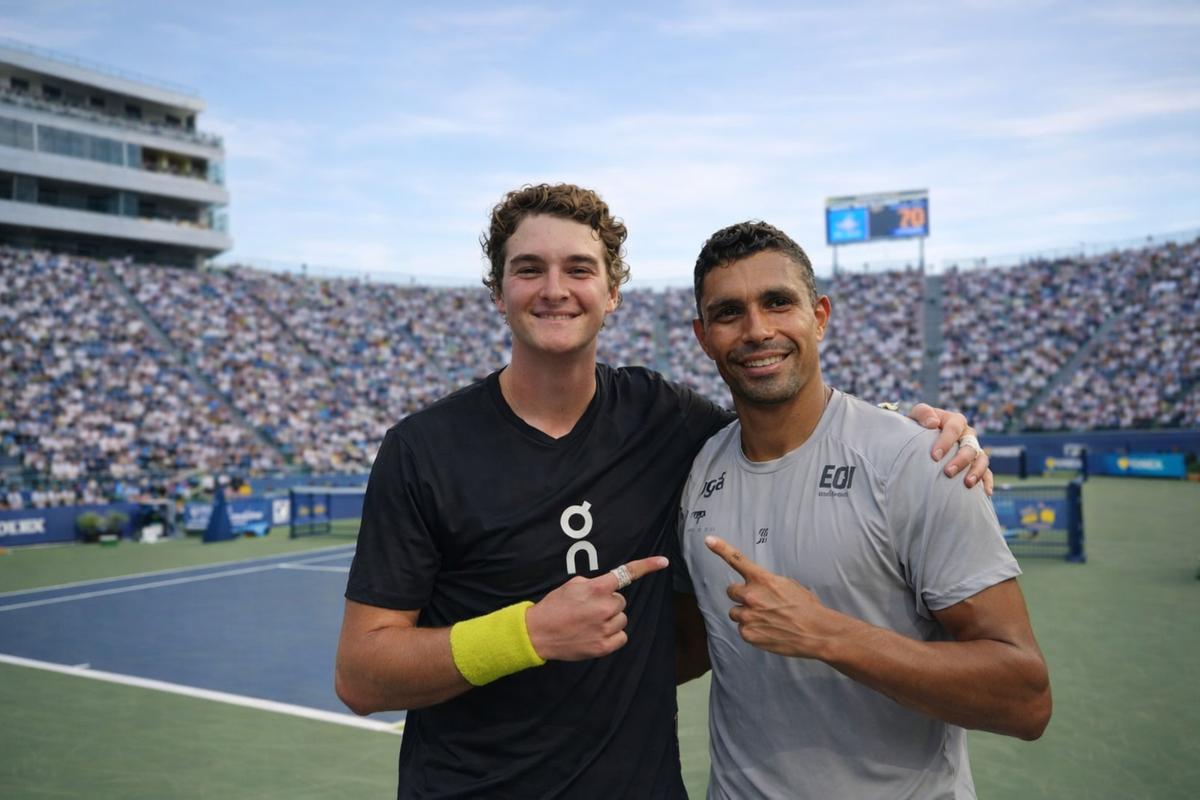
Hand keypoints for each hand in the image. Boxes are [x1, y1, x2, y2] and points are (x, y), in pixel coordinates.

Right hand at [525, 556, 667, 661]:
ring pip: (622, 619)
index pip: (625, 574)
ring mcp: (605, 628)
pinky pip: (621, 636)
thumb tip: (607, 588)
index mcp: (596, 589)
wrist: (539, 633)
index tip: (663, 561)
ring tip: (590, 622)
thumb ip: (593, 584)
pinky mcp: (604, 646)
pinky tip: (596, 634)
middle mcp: (604, 607)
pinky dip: (612, 635)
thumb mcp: (572, 585)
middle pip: (620, 601)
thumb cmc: (554, 607)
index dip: (647, 566)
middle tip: (589, 609)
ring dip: (610, 619)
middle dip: (608, 603)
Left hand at [705, 536, 846, 659]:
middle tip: (758, 603)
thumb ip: (767, 583)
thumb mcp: (788, 585)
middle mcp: (751, 596)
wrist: (815, 632)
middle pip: (732, 591)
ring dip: (746, 614)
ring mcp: (747, 616)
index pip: (737, 560)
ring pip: (736, 613)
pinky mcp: (748, 634)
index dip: (721, 548)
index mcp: (762, 579)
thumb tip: (758, 587)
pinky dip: (752, 631)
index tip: (709, 540)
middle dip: (742, 596)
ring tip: (766, 619)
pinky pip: (743, 630)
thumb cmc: (806, 607)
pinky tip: (768, 631)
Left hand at [908, 403, 993, 495]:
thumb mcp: (916, 415)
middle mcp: (967, 435)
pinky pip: (987, 473)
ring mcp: (973, 450)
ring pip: (981, 459)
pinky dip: (987, 482)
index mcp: (955, 421)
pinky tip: (985, 493)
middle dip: (960, 460)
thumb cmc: (918, 426)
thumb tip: (933, 423)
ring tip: (968, 484)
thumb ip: (923, 413)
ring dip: (976, 471)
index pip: (954, 429)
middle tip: (948, 472)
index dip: (945, 442)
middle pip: (970, 447)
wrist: (920, 438)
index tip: (934, 456)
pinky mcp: (975, 464)